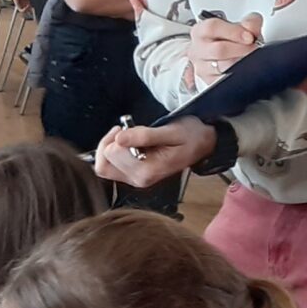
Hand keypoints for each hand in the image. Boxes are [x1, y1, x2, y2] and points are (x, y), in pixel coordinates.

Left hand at [94, 118, 214, 187]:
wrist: (202, 144)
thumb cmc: (190, 136)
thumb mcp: (171, 132)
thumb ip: (145, 136)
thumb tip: (119, 138)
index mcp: (147, 172)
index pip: (112, 153)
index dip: (118, 136)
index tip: (131, 127)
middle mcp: (138, 180)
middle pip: (103, 163)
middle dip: (111, 142)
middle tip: (127, 130)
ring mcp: (135, 180)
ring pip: (104, 167)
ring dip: (110, 147)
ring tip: (128, 135)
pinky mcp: (132, 176)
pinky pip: (110, 167)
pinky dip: (114, 152)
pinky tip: (129, 143)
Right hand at [187, 13, 260, 85]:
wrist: (225, 53)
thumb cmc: (230, 39)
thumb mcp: (241, 25)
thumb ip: (249, 23)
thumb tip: (252, 29)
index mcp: (200, 31)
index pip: (211, 28)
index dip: (233, 32)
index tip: (249, 36)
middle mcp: (197, 50)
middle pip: (218, 50)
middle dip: (241, 49)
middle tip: (254, 48)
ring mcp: (201, 68)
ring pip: (223, 67)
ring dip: (241, 62)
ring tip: (250, 57)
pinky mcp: (209, 81)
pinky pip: (225, 80)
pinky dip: (238, 74)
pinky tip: (243, 68)